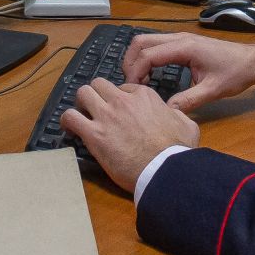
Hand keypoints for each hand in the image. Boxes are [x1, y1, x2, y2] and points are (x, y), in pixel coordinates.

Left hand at [60, 77, 198, 192]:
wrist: (165, 170)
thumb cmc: (177, 150)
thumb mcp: (186, 124)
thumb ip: (177, 113)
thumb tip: (174, 114)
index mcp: (144, 96)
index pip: (124, 88)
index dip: (120, 98)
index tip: (119, 110)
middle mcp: (123, 101)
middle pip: (99, 84)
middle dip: (97, 94)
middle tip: (97, 108)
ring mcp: (106, 116)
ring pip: (83, 93)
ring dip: (81, 103)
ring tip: (82, 114)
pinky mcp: (94, 134)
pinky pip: (71, 117)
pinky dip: (67, 120)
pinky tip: (69, 128)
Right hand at [122, 32, 254, 114]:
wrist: (253, 61)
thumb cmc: (235, 73)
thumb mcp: (212, 91)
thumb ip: (188, 101)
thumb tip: (166, 111)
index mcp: (184, 47)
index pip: (148, 55)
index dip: (135, 72)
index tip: (132, 91)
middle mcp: (179, 38)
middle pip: (141, 42)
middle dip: (130, 62)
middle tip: (131, 86)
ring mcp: (181, 38)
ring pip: (147, 41)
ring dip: (137, 59)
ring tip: (138, 83)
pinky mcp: (183, 43)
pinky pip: (157, 46)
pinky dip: (147, 58)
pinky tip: (150, 76)